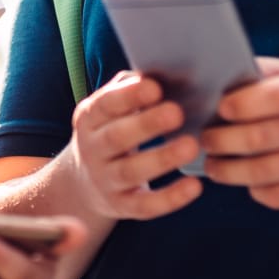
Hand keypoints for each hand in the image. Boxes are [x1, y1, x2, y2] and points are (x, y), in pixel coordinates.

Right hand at [64, 71, 204, 220]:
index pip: (105, 105)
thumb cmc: (111, 130)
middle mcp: (92, 149)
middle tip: (177, 112)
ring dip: (161, 159)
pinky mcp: (121, 206)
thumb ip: (130, 89)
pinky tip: (195, 186)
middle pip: (116, 138)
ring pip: (130, 172)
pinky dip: (170, 199)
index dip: (129, 97)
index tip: (155, 87)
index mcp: (89, 118)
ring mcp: (104, 180)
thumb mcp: (110, 109)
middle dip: (146, 125)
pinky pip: (144, 206)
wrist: (83, 182)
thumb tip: (165, 71)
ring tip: (191, 146)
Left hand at [200, 57, 278, 207]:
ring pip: (262, 172)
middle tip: (202, 140)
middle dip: (219, 141)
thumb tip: (217, 79)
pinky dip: (256, 190)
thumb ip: (265, 74)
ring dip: (228, 172)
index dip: (238, 104)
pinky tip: (247, 181)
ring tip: (213, 165)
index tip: (218, 108)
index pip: (272, 97)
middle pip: (257, 139)